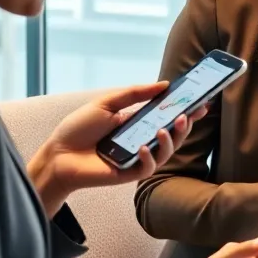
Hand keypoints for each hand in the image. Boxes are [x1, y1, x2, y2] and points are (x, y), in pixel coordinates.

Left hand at [27, 82, 202, 215]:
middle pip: (173, 134)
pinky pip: (147, 167)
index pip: (167, 116)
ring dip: (170, 140)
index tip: (201, 102)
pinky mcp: (129, 173)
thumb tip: (164, 85)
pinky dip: (149, 157)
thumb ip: (134, 94)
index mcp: (138, 123)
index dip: (186, 110)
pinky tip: (144, 147)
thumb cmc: (78, 129)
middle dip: (184, 125)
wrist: (57, 155)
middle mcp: (142, 140)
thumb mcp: (106, 103)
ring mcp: (137, 158)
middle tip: (187, 115)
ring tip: (165, 129)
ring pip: (166, 152)